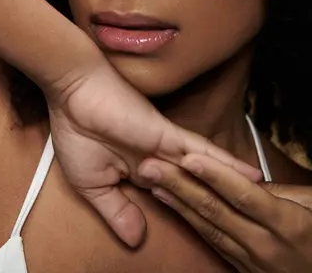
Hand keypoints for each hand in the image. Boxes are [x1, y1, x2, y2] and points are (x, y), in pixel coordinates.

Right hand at [47, 62, 261, 247]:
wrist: (73, 93)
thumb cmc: (77, 132)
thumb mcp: (92, 184)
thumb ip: (116, 210)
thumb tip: (136, 239)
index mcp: (140, 172)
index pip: (171, 195)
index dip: (187, 209)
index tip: (208, 223)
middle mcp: (158, 159)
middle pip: (195, 183)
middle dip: (218, 197)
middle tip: (247, 213)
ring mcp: (165, 146)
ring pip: (205, 169)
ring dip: (232, 182)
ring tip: (259, 195)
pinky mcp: (168, 133)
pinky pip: (202, 151)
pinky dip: (226, 163)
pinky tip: (248, 175)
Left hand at [138, 153, 311, 270]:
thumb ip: (282, 193)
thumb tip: (246, 178)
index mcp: (286, 225)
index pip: (243, 196)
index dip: (214, 175)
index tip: (188, 158)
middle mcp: (264, 245)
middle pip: (216, 210)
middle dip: (180, 185)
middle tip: (151, 165)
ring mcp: (251, 262)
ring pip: (208, 228)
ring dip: (177, 203)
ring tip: (152, 182)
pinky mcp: (242, 270)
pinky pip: (212, 243)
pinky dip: (190, 223)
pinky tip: (172, 205)